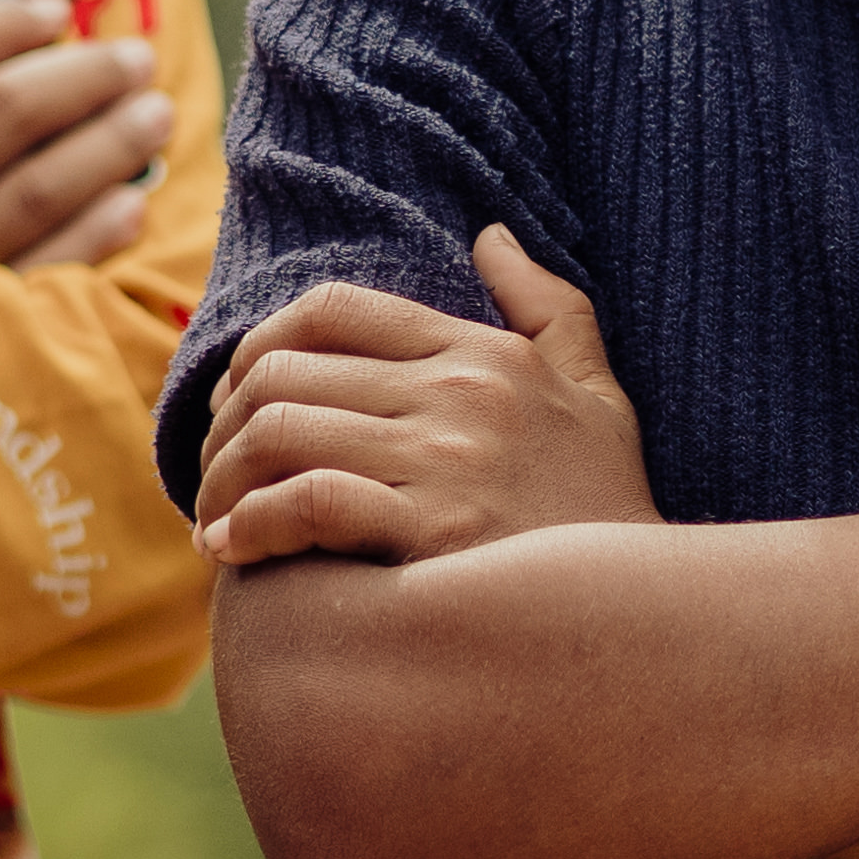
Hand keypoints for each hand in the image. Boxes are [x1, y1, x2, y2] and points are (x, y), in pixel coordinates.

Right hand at [0, 0, 179, 298]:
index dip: (3, 21)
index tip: (56, 12)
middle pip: (6, 114)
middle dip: (85, 75)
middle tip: (137, 58)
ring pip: (42, 189)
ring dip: (111, 144)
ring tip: (153, 115)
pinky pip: (50, 272)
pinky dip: (100, 231)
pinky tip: (132, 202)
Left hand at [194, 229, 658, 566]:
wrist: (645, 621)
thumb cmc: (606, 512)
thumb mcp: (598, 393)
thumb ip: (550, 306)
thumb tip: (489, 237)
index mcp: (482, 353)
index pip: (329, 308)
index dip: (258, 345)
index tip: (237, 397)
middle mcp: (458, 395)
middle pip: (283, 372)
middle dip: (222, 424)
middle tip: (213, 473)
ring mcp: (445, 464)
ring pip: (279, 432)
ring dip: (222, 479)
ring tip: (217, 521)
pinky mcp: (432, 536)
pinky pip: (306, 503)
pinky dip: (251, 524)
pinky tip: (237, 552)